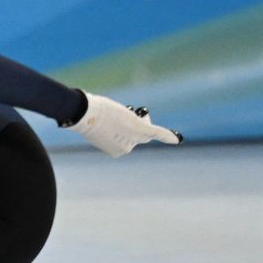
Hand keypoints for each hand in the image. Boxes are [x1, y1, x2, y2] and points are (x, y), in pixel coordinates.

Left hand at [65, 93, 182, 156]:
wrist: (86, 114)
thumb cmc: (88, 118)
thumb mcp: (99, 127)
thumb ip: (111, 130)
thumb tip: (116, 126)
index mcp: (116, 151)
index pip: (129, 141)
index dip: (126, 130)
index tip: (119, 125)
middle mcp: (126, 149)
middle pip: (139, 135)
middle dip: (135, 124)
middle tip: (123, 112)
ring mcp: (134, 139)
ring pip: (145, 128)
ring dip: (141, 119)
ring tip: (123, 111)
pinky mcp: (140, 129)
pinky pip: (157, 133)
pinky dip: (167, 135)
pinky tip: (176, 139)